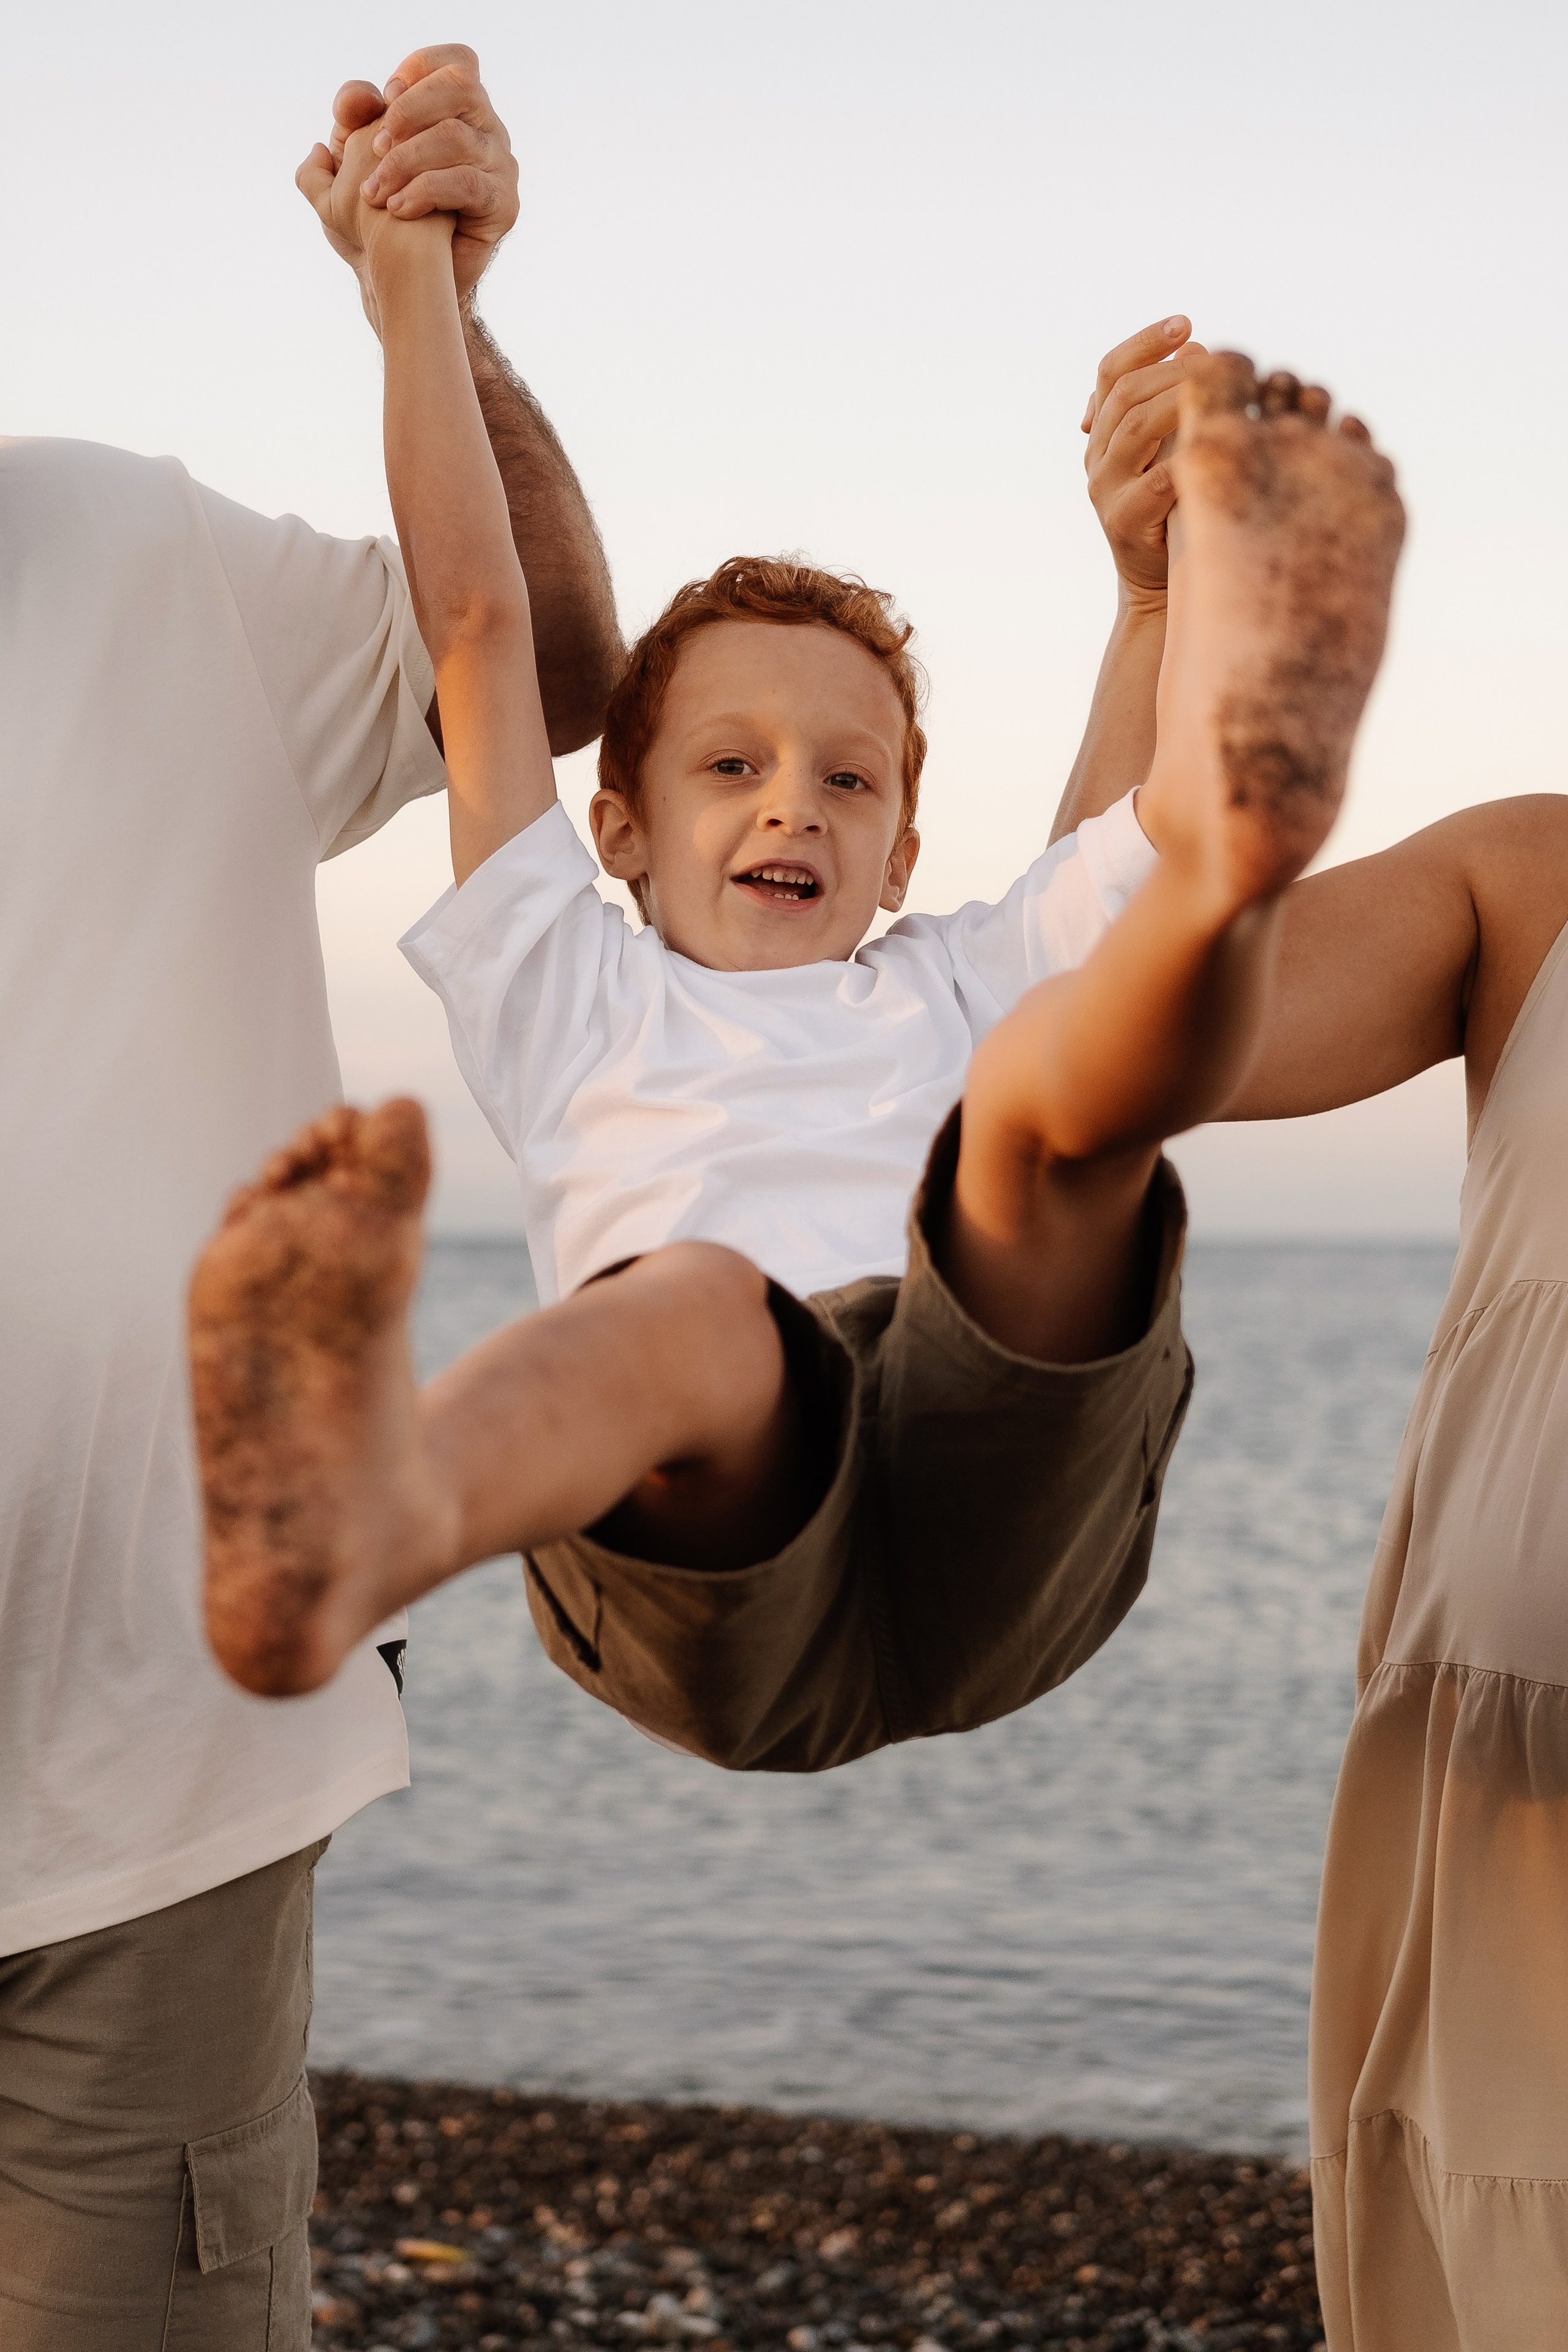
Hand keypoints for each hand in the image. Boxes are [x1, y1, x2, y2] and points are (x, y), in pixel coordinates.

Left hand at [296, 46, 517, 309]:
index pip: (455, 62)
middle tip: (376, 145)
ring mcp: (500, 166)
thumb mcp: (349, 164)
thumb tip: (358, 99)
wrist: (402, 284)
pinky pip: (467, 183)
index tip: (383, 104)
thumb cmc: (377, 221)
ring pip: (457, 136)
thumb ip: (349, 122)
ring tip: (375, 193)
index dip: (417, 70)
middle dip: (410, 109)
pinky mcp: (504, 206)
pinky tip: (398, 208)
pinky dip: (425, 191)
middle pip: (462, 86)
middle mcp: (486, 131)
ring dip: (406, 160)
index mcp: (458, 110)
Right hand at [1080, 317, 1209, 606]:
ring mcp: (1104, 489)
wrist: (1160, 583)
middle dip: (1172, 369)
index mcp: (1104, 432)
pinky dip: (1186, 460)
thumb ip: (1177, 402)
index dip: (1145, 342)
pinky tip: (1214, 446)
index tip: (1186, 323)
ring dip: (1180, 402)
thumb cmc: (1179, 507)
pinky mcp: (1122, 522)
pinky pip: (1155, 481)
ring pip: (1135, 426)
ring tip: (1217, 396)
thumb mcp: (1173, 447)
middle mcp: (1097, 456)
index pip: (1110, 372)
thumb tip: (1198, 347)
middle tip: (1214, 362)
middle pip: (1124, 393)